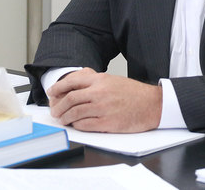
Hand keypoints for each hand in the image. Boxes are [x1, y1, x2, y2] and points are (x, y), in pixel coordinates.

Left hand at [46, 68, 161, 132]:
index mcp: (101, 79)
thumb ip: (95, 81)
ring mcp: (103, 108)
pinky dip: (77, 125)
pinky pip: (85, 125)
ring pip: (74, 113)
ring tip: (63, 119)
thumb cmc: (134, 93)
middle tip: (55, 110)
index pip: (72, 81)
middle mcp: (100, 92)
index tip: (52, 93)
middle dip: (58, 106)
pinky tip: (76, 124)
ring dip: (65, 117)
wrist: (152, 104)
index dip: (58, 88)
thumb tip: (75, 84)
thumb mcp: (113, 80)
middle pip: (70, 98)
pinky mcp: (107, 122)